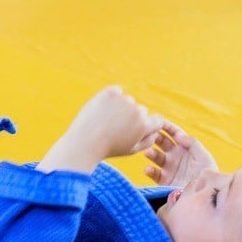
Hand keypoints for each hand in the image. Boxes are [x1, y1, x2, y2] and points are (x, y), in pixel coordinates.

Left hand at [39, 87, 163, 173]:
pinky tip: (103, 110)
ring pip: (127, 101)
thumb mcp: (131, 150)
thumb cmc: (108, 148)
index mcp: (144, 126)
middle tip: (116, 129)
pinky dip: (111, 99)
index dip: (149, 124)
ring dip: (120, 108)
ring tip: (106, 122)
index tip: (137, 127)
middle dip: (132, 117)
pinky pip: (116, 92)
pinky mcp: (110, 92)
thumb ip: (148, 141)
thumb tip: (155, 131)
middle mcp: (136, 111)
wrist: (84, 142)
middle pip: (141, 110)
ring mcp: (123, 100)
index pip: (158, 120)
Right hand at [143, 121, 217, 185]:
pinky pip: (154, 174)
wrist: (205, 194)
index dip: (167, 127)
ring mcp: (168, 168)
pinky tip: (148, 169)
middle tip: (150, 135)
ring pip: (156, 157)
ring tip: (148, 152)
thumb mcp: (203, 156)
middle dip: (156, 138)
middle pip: (162, 143)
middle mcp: (175, 156)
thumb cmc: (208, 174)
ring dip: (151, 153)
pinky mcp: (164, 181)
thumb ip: (192, 142)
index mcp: (185, 148)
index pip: (174, 134)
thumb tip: (177, 135)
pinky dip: (150, 171)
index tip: (159, 122)